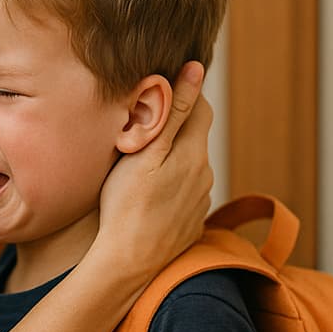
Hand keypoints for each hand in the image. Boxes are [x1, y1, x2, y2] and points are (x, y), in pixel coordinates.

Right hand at [94, 61, 213, 278]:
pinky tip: (146, 197)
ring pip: (188, 166)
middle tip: (139, 131)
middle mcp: (205, 175)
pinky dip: (169, 187)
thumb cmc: (127, 205)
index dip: (182, 95)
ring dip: (171, 160)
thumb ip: (173, 110)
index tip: (158, 95)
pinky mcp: (190, 222)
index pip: (200, 107)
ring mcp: (200, 201)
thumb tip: (195, 69)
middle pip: (194, 138)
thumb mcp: (146, 151)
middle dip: (172, 129)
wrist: (129, 262)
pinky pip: (182, 193)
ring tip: (138, 168)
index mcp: (195, 153)